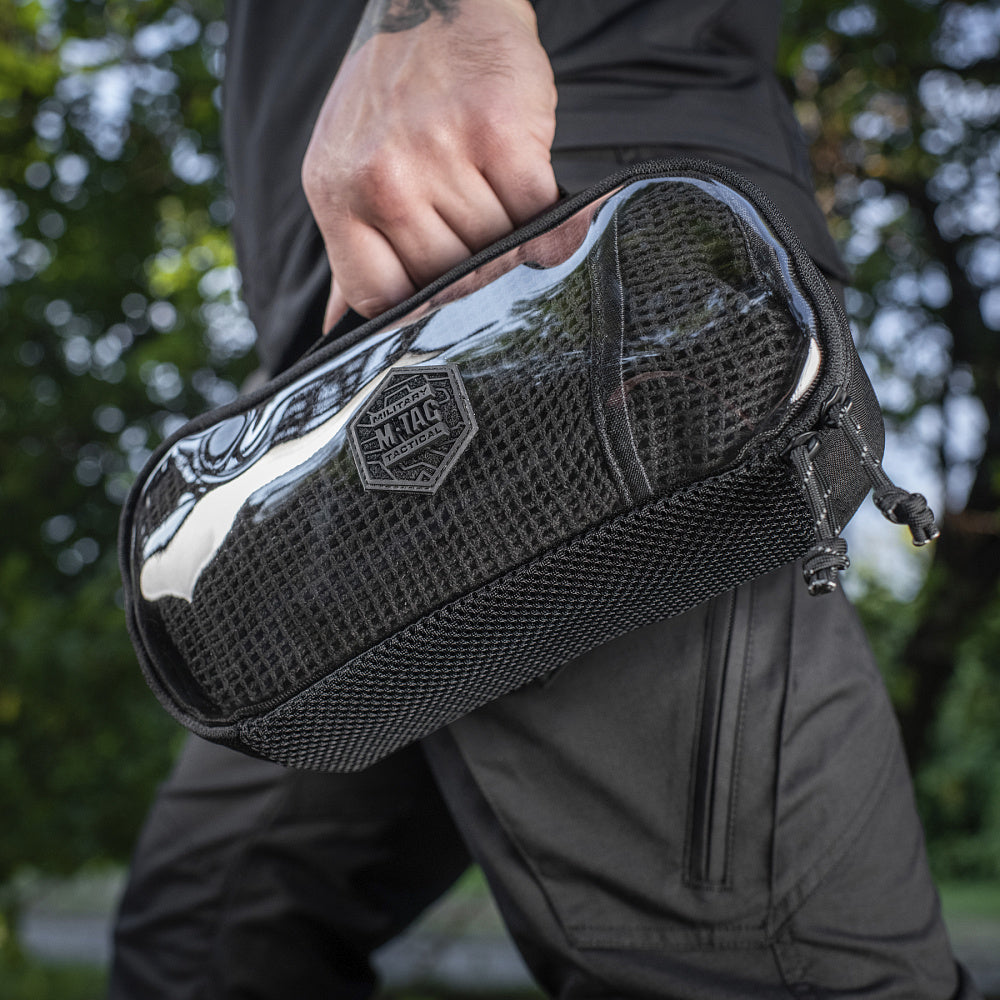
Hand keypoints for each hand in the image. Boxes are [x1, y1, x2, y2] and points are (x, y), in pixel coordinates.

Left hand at [301, 0, 558, 326]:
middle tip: (492, 252)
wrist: (437, 2)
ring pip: (497, 249)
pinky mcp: (498, 130)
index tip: (448, 304)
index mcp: (338, 197)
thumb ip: (352, 257)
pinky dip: (554, 223)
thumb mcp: (347, 173)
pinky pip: (538, 213)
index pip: (382, 301)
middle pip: (449, 280)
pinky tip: (546, 209)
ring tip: (510, 213)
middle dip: (479, 276)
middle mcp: (381, 178)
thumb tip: (337, 332)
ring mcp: (438, 153)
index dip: (423, 314)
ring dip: (516, 244)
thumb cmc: (393, 98)